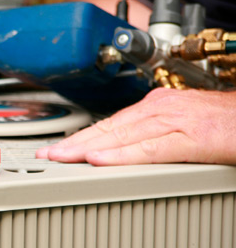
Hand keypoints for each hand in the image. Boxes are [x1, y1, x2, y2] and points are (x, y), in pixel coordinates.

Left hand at [36, 88, 235, 164]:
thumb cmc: (228, 121)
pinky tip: (101, 160)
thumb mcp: (184, 122)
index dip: (82, 137)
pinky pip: (151, 149)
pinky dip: (122, 155)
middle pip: (109, 128)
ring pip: (122, 136)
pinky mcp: (194, 138)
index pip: (110, 123)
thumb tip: (128, 145)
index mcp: (157, 105)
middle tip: (47, 155)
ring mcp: (176, 121)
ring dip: (88, 147)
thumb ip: (156, 132)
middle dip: (75, 143)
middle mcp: (161, 108)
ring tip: (61, 157)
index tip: (58, 149)